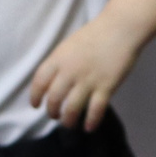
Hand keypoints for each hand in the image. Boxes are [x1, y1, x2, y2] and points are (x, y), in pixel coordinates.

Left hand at [29, 13, 140, 131]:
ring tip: (69, 123)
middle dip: (52, 112)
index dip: (35, 96)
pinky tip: (89, 127)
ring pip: (72, 108)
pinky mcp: (106, 87)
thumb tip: (51, 82)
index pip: (39, 82)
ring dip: (68, 120)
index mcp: (58, 59)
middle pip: (54, 99)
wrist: (120, 29)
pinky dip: (91, 121)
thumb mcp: (68, 46)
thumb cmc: (94, 35)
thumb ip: (59, 63)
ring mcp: (88, 80)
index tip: (36, 105)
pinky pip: (95, 110)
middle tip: (55, 116)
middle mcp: (70, 71)